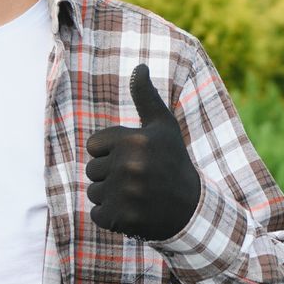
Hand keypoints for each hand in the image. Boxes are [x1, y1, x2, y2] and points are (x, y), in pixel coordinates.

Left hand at [84, 63, 201, 241]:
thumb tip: (139, 66)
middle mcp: (129, 165)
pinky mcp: (121, 218)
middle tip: (138, 179)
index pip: (93, 145)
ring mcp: (125, 193)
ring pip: (93, 192)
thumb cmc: (173, 162)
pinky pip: (97, 214)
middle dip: (110, 175)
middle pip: (92, 170)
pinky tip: (134, 212)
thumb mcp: (163, 126)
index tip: (134, 158)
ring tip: (136, 195)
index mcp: (134, 140)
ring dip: (110, 196)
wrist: (192, 209)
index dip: (110, 152)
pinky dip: (111, 217)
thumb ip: (146, 96)